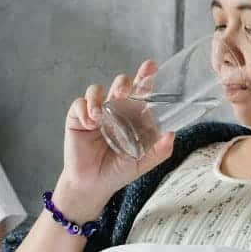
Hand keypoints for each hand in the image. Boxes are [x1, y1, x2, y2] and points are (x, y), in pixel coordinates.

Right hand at [58, 62, 176, 216]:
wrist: (93, 185)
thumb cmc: (118, 171)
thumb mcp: (143, 163)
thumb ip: (159, 151)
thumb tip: (172, 134)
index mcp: (132, 116)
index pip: (140, 93)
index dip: (144, 77)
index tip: (150, 66)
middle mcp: (115, 110)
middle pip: (120, 85)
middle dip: (122, 83)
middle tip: (122, 91)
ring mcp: (96, 112)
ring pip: (97, 90)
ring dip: (99, 97)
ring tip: (99, 116)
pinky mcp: (78, 118)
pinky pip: (80, 104)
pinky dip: (85, 109)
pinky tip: (89, 123)